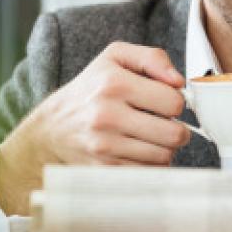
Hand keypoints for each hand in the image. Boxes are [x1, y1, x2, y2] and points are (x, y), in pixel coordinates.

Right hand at [0, 42, 189, 214]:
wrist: (52, 128)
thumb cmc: (90, 89)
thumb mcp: (116, 58)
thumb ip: (153, 59)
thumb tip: (179, 82)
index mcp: (114, 83)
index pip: (174, 102)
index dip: (176, 103)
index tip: (164, 103)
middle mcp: (107, 115)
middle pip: (174, 134)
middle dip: (176, 130)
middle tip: (164, 124)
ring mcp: (104, 146)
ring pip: (164, 157)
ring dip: (163, 149)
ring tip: (148, 137)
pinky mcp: (104, 169)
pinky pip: (147, 173)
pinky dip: (149, 165)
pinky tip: (137, 152)